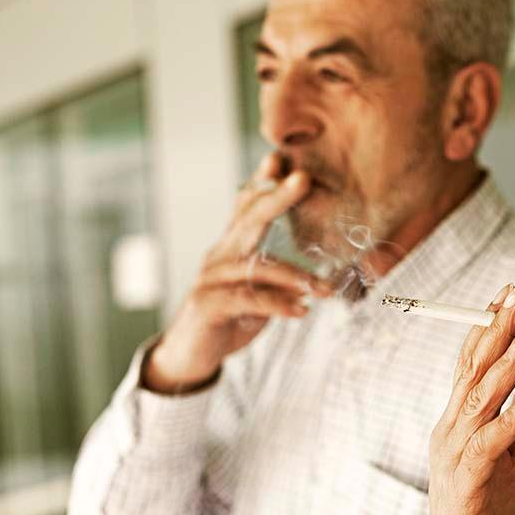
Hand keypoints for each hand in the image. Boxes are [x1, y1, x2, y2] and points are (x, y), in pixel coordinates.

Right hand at [144, 152, 333, 392]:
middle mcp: (219, 255)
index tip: (280, 158)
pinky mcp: (208, 305)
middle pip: (248, 219)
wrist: (189, 356)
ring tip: (325, 288)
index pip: (246, 206)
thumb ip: (277, 274)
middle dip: (277, 197)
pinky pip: (248, 299)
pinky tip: (301, 310)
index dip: (262, 182)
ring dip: (295, 275)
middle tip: (304, 179)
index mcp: (231, 246)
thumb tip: (321, 273)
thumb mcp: (256, 290)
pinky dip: (278, 304)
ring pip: (255, 265)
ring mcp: (210, 279)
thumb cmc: (230, 318)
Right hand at [428, 284, 514, 514]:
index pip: (471, 362)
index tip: (511, 293)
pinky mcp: (466, 481)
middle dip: (498, 328)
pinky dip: (514, 417)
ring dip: (510, 361)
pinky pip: (491, 442)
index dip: (489, 325)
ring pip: (483, 398)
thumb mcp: (514, 456)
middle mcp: (451, 428)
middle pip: (474, 369)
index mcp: (459, 420)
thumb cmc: (485, 511)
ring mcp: (455, 453)